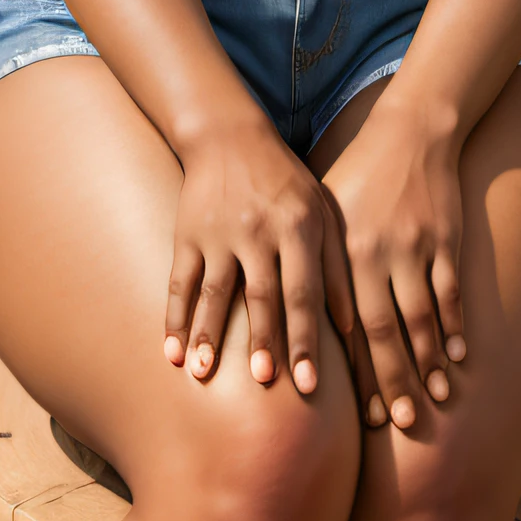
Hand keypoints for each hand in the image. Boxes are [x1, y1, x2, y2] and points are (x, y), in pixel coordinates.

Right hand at [164, 117, 355, 392]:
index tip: (309, 384)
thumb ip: (338, 267)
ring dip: (208, 334)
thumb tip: (349, 328)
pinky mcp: (187, 233)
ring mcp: (219, 233)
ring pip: (214, 291)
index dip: (306, 339)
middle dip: (263, 341)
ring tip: (204, 374)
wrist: (229, 136)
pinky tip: (171, 352)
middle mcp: (259, 230)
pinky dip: (174, 318)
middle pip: (262, 295)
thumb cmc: (286, 182)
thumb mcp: (323, 212)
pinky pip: (179, 281)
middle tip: (264, 382)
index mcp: (298, 227)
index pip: (304, 292)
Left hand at [322, 97, 466, 430]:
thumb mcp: (325, 212)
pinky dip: (455, 324)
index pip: (344, 323)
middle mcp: (374, 253)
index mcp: (340, 251)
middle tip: (403, 424)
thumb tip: (287, 317)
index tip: (361, 416)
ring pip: (422, 316)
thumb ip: (312, 262)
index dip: (354, 371)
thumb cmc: (358, 177)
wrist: (408, 132)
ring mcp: (413, 247)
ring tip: (438, 399)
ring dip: (430, 361)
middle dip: (393, 380)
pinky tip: (458, 355)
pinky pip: (450, 290)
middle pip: (384, 330)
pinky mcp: (445, 238)